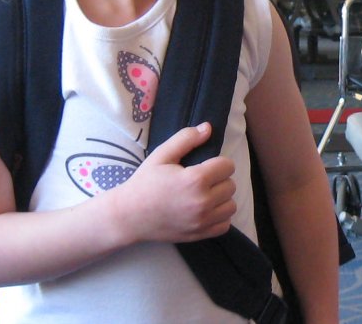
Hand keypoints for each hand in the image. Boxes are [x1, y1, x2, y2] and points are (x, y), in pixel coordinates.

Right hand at [109, 123, 237, 242]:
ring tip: (205, 195)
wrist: (129, 215)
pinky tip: (205, 211)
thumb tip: (208, 128)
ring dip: (222, 199)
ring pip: (231, 205)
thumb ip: (186, 139)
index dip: (217, 163)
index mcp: (195, 179)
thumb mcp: (161, 155)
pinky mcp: (201, 234)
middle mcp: (203, 202)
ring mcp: (203, 221)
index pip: (228, 166)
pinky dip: (219, 217)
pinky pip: (225, 224)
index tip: (204, 166)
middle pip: (231, 185)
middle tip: (201, 181)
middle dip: (219, 180)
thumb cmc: (145, 183)